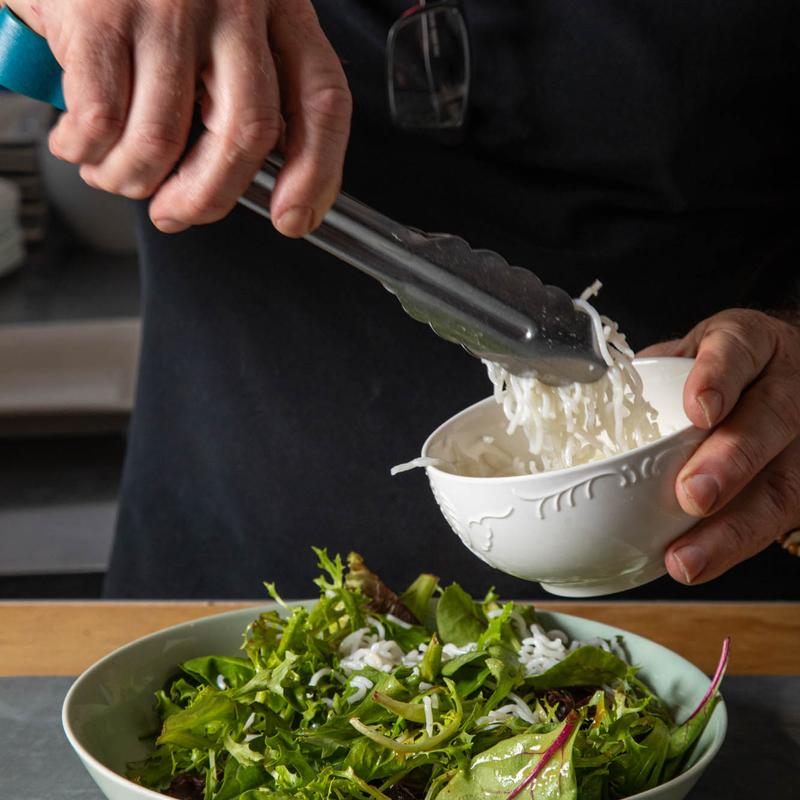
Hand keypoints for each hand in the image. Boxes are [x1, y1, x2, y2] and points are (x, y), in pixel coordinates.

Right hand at [9, 0, 351, 236]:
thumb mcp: (226, 18)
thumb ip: (252, 84)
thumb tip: (260, 177)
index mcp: (279, 5)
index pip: (322, 98)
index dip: (316, 172)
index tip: (293, 218)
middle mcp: (234, 1)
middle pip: (247, 133)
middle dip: (208, 197)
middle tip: (175, 213)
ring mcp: (167, 5)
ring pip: (163, 140)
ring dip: (132, 180)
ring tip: (115, 175)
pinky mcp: (99, 11)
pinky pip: (101, 121)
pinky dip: (85, 152)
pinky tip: (79, 145)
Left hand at [639, 309, 799, 583]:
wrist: (779, 370)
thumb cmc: (719, 366)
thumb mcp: (688, 351)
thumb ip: (650, 376)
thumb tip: (581, 404)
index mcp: (750, 342)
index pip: (738, 351)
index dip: (719, 378)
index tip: (698, 408)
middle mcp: (787, 386)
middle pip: (769, 421)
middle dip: (729, 463)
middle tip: (691, 495)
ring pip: (784, 483)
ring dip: (732, 528)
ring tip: (686, 558)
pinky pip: (780, 518)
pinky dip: (734, 546)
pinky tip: (699, 564)